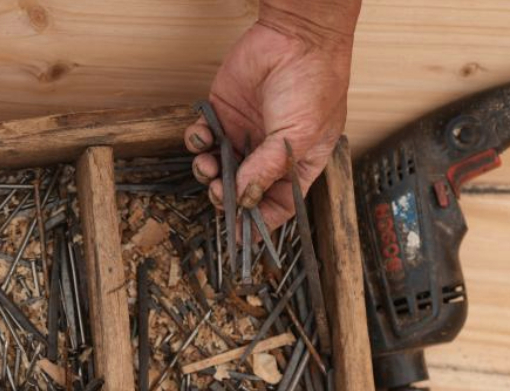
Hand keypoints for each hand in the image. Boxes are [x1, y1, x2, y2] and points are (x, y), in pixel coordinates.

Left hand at [186, 0, 359, 227]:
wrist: (296, 36)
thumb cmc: (313, 83)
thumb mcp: (297, 135)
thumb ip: (268, 170)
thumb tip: (243, 200)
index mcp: (298, 164)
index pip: (278, 205)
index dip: (259, 221)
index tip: (240, 234)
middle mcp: (269, 154)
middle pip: (243, 191)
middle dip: (226, 197)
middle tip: (218, 192)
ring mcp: (244, 134)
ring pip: (218, 169)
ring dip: (207, 173)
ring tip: (207, 165)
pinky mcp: (222, 115)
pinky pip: (202, 139)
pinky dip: (196, 143)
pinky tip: (201, 136)